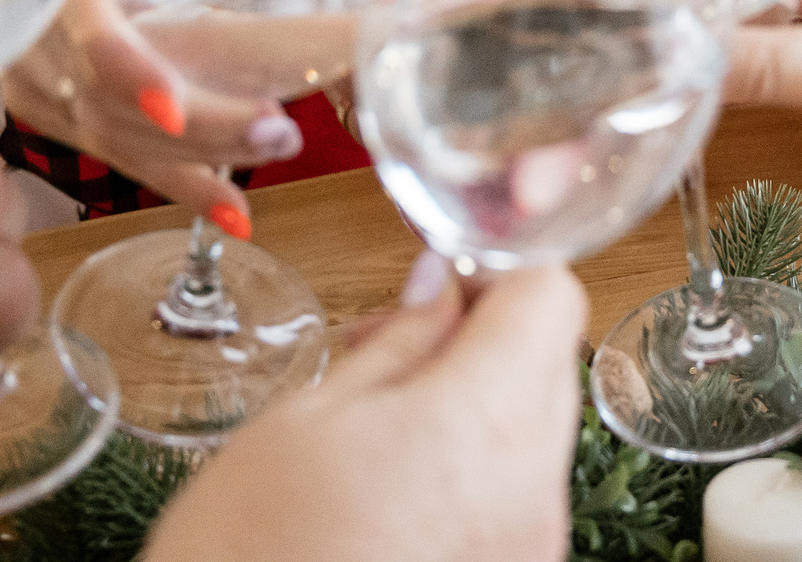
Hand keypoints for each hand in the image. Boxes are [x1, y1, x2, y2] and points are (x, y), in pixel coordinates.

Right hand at [0, 0, 306, 228]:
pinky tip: (228, 207)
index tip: (176, 109)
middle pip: (113, 105)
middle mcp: (32, 41)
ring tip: (275, 152)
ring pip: (111, 140)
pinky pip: (108, 152)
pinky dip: (171, 177)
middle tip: (282, 132)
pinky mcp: (40, 111)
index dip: (130, 74)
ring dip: (194, 162)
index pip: (87, 35)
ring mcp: (29, 84)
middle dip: (201, 128)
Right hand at [144, 255, 585, 561]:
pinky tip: (394, 478)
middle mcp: (534, 489)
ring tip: (375, 420)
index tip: (440, 277)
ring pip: (533, 428)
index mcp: (489, 423)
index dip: (496, 268)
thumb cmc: (249, 551)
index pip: (551, 294)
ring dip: (473, 400)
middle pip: (547, 362)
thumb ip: (399, 340)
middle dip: (478, 334)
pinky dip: (472, 465)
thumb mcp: (309, 419)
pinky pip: (515, 492)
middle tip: (386, 342)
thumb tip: (442, 284)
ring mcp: (533, 544)